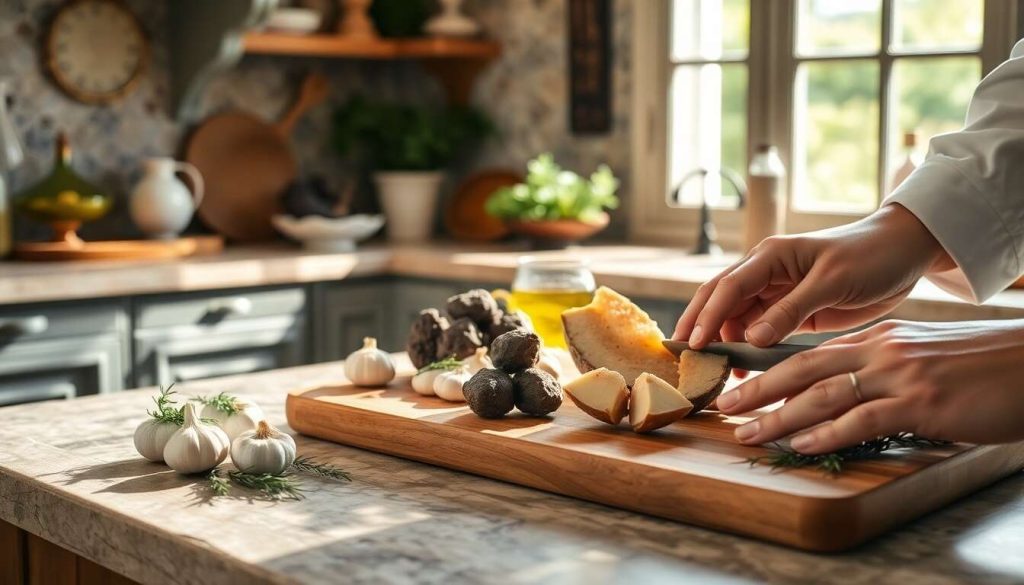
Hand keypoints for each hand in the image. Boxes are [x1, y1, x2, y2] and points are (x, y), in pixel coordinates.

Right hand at [673, 204, 953, 348]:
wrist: (904, 253)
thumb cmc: (870, 256)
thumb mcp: (833, 282)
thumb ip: (791, 309)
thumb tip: (752, 338)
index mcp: (771, 256)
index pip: (729, 286)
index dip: (708, 315)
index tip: (695, 344)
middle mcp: (766, 272)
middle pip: (720, 299)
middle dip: (699, 325)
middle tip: (683, 357)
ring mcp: (777, 292)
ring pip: (736, 317)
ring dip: (723, 341)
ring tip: (715, 371)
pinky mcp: (791, 310)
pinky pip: (759, 330)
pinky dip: (747, 348)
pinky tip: (743, 369)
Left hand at [717, 319, 1023, 453]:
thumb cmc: (984, 364)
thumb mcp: (926, 355)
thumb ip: (886, 367)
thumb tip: (855, 390)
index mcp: (881, 338)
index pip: (814, 354)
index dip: (773, 370)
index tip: (742, 383)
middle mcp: (882, 351)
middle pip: (804, 369)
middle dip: (759, 389)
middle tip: (725, 405)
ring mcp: (900, 376)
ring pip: (822, 395)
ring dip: (778, 416)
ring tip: (747, 432)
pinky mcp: (921, 403)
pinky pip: (862, 419)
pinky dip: (826, 433)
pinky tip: (800, 443)